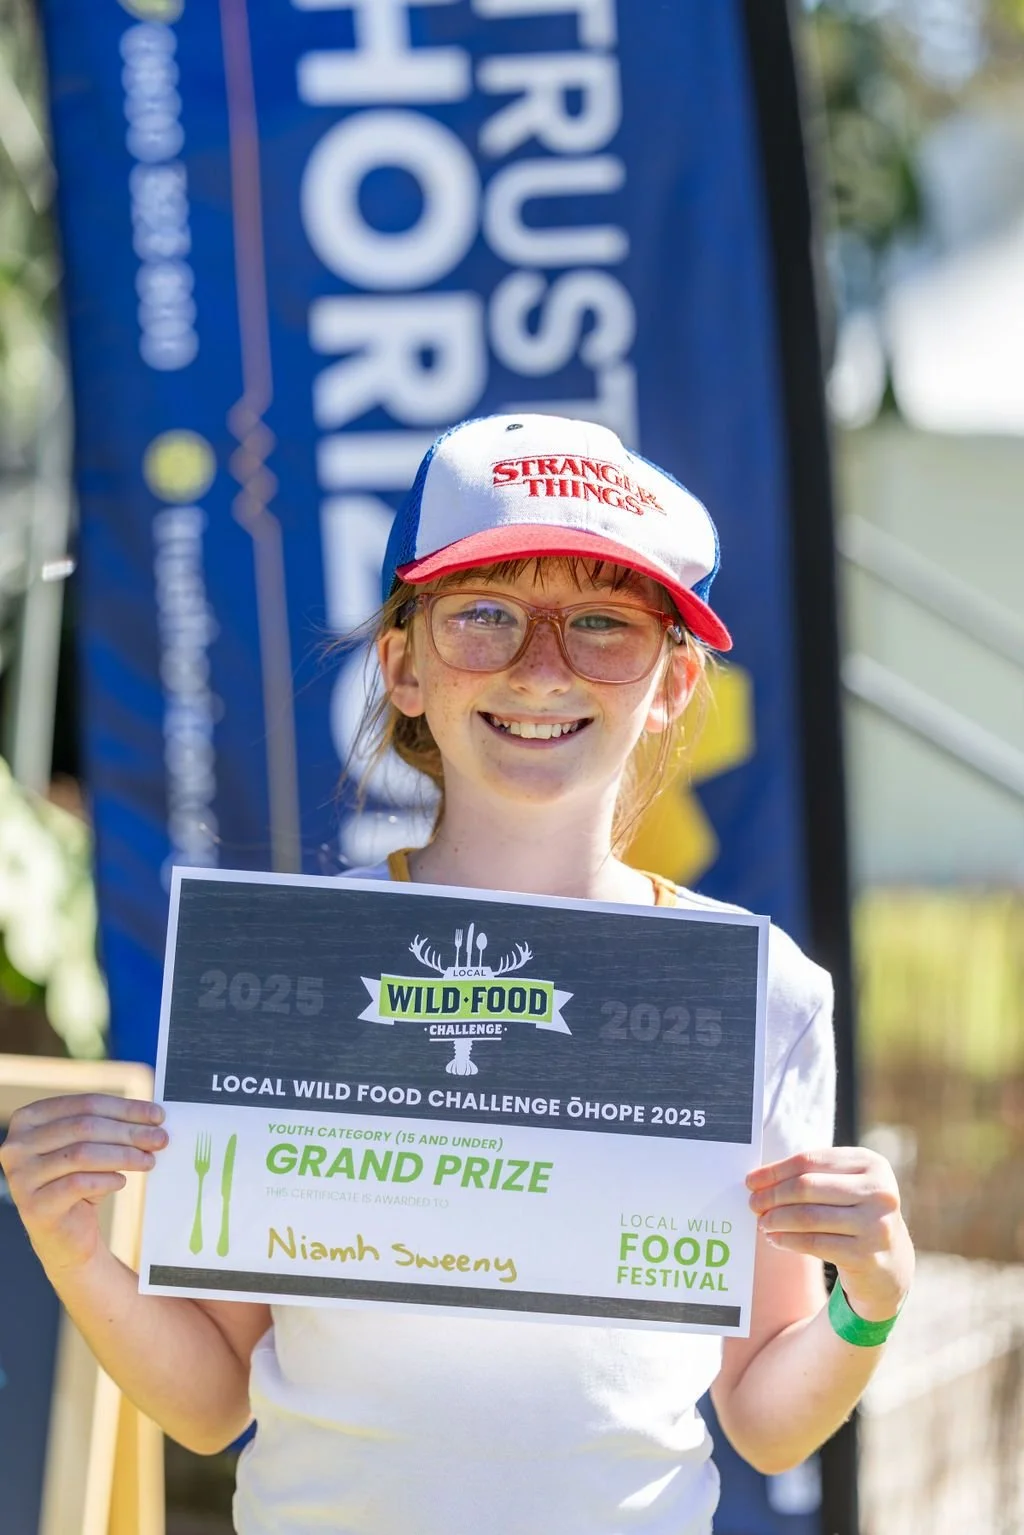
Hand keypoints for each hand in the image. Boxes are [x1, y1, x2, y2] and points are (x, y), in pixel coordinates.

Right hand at [0, 1094, 167, 1276]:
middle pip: (85, 1127)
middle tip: (160, 1138)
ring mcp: (21, 1177)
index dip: (126, 1107)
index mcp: (29, 1119)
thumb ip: (111, 1124)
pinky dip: (106, 1179)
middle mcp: (17, 1146)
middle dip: (129, 1131)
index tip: (157, 1115)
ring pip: (81, 1154)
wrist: (66, 1236)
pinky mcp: (34, 1206)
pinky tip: (121, 1181)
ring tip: (148, 1160)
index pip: (85, 1103)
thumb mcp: (92, 1147)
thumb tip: (153, 1115)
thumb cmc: (80, 1183)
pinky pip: (78, 1184)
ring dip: (123, 1155)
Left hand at [746, 1147, 914, 1321]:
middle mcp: (879, 1191)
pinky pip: (815, 1243)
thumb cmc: (856, 1214)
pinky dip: (788, 1240)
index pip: (810, 1160)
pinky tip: (775, 1239)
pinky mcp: (867, 1255)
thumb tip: (759, 1179)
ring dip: (777, 1219)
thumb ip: (812, 1176)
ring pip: (808, 1216)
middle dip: (773, 1195)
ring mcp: (876, 1224)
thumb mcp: (845, 1186)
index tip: (752, 1180)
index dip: (776, 1170)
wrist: (891, 1261)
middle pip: (807, 1186)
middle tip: (753, 1203)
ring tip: (762, 1222)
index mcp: (871, 1164)